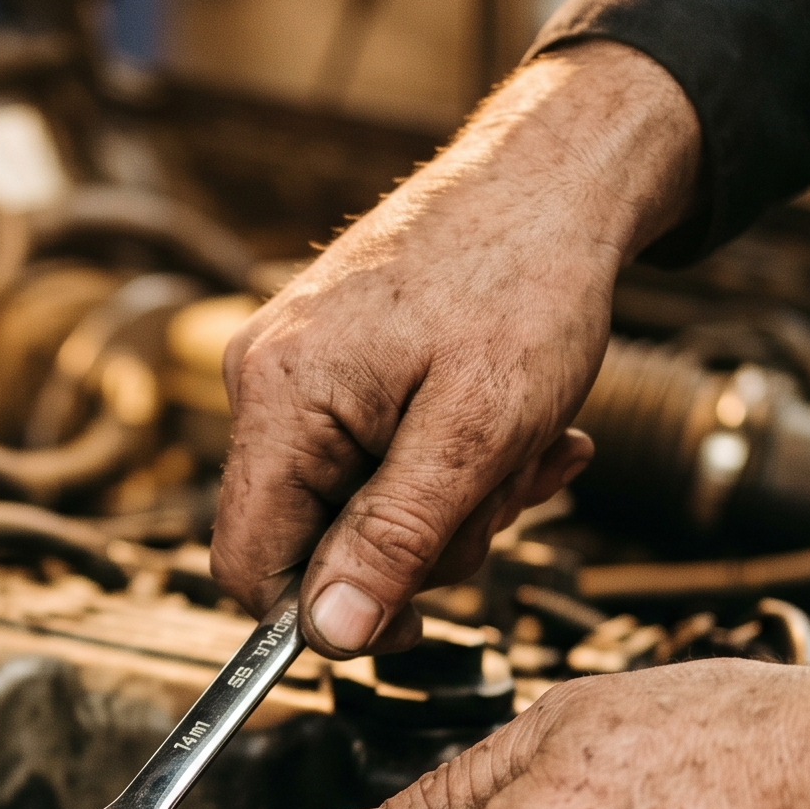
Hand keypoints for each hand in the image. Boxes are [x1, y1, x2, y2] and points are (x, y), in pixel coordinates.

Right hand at [212, 40, 700, 657]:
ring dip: (454, 504)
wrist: (559, 173)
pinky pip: (379, 455)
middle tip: (507, 500)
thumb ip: (395, 537)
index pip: (250, 565)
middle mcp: (267, 382)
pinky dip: (452, 462)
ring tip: (530, 448)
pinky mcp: (338, 364)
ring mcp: (301, 370)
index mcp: (281, 400)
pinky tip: (516, 431)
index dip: (324, 616)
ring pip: (358, 504)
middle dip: (420, 546)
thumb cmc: (528, 282)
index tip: (413, 624)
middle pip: (312, 540)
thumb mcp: (477, 433)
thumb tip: (330, 635)